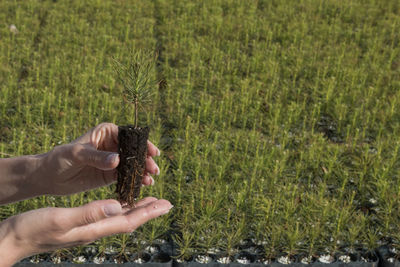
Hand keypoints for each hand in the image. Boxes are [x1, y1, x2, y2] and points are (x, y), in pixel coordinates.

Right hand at [0, 197, 172, 264]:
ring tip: (150, 201)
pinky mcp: (80, 224)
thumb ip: (89, 213)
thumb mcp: (61, 218)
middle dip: (149, 211)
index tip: (166, 204)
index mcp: (93, 229)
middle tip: (166, 203)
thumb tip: (118, 206)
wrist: (15, 238)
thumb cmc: (33, 229)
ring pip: (120, 218)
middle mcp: (94, 230)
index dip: (148, 212)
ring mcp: (87, 228)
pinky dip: (120, 208)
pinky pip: (108, 215)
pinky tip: (121, 203)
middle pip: (129, 220)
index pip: (129, 221)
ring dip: (137, 209)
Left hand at [36, 123, 159, 195]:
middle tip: (154, 169)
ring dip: (143, 171)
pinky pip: (126, 177)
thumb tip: (117, 159)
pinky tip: (143, 185)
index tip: (152, 152)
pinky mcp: (110, 175)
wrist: (48, 178)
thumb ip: (96, 157)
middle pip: (134, 151)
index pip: (128, 136)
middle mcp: (112, 145)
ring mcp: (113, 161)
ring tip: (150, 180)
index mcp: (106, 133)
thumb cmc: (59, 159)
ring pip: (133, 164)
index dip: (142, 144)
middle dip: (145, 159)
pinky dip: (135, 180)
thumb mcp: (76, 154)